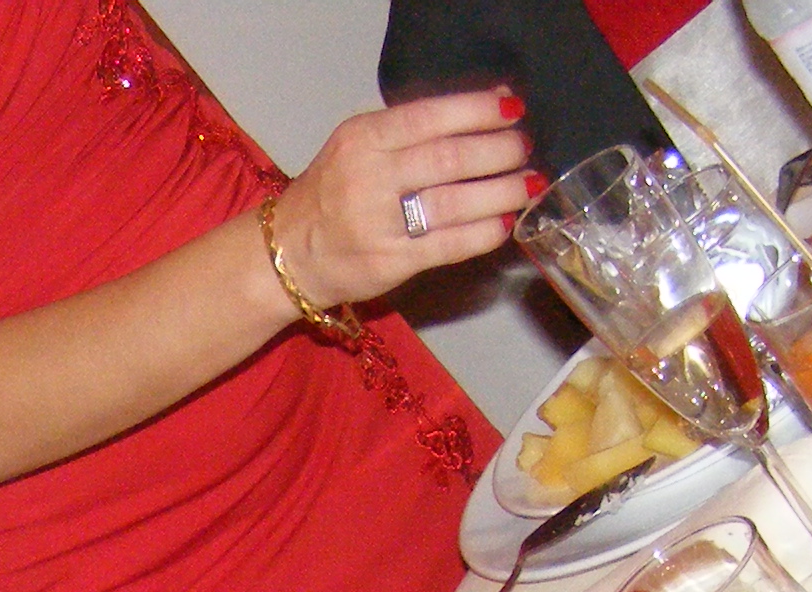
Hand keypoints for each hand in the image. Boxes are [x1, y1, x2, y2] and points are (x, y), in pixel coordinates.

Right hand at [271, 90, 537, 310]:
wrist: (285, 256)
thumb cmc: (330, 195)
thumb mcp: (358, 147)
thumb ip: (413, 130)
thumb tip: (489, 108)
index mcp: (361, 140)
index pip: (431, 117)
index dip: (479, 111)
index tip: (513, 109)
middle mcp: (368, 179)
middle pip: (450, 158)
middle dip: (499, 151)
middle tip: (522, 150)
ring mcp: (378, 224)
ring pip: (456, 201)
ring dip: (502, 192)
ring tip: (526, 185)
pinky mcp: (390, 263)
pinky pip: (450, 244)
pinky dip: (484, 232)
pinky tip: (504, 223)